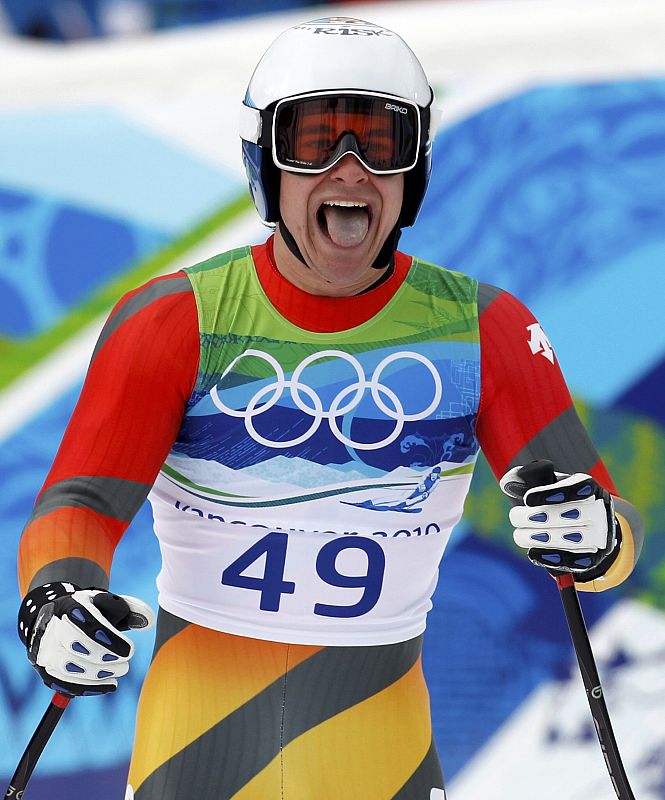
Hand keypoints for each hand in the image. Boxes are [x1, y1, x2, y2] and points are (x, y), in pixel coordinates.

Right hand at [18, 583, 154, 696]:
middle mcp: (52, 628)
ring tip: (120, 672)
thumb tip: (148, 621)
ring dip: (97, 675)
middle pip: (75, 647)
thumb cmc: (89, 611)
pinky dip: (88, 688)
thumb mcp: (108, 604)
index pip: (87, 623)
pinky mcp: (46, 670)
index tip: (130, 651)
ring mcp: (45, 651)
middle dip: (104, 658)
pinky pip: (63, 684)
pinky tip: (109, 685)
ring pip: (67, 668)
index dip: (109, 640)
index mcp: (69, 606)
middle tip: (126, 664)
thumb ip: (130, 610)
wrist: (56, 619)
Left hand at [500, 465, 618, 575]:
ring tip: (520, 536)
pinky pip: (578, 561)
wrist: (587, 523)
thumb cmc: (559, 499)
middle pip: (572, 514)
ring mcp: (600, 535)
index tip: (527, 499)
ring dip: (545, 539)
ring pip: (574, 538)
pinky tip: (533, 554)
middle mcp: (599, 510)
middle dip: (540, 517)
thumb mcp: (547, 484)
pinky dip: (554, 559)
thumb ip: (527, 480)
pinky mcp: (595, 556)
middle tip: (515, 517)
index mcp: (589, 487)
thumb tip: (508, 483)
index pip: (576, 488)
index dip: (552, 494)